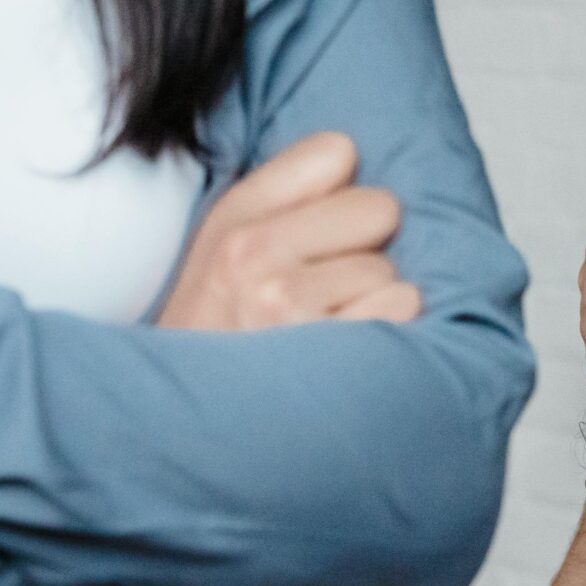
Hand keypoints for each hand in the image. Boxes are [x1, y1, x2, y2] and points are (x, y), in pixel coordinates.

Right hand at [157, 131, 421, 330]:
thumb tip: (354, 157)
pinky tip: (347, 355)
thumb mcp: (220, 254)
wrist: (182, 432)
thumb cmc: (216, 342)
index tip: (324, 229)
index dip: (342, 193)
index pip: (335, 153)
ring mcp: (290, 306)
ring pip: (391, 269)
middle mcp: (255, 256)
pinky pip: (402, 308)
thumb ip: (278, 202)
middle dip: (365, 248)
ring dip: (372, 301)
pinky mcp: (328, 352)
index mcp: (232, 221)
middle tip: (327, 290)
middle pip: (378, 208)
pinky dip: (388, 333)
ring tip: (327, 331)